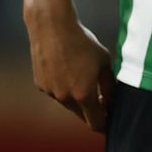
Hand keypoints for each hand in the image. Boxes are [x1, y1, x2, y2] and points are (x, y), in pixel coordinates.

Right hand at [25, 2, 114, 131]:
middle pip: (82, 116)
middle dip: (92, 111)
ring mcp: (50, 92)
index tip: (110, 121)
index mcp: (84, 94)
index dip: (105, 125)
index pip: (96, 123)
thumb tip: (111, 103)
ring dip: (77, 98)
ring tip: (82, 76)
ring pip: (68, 103)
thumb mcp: (104, 63)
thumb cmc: (82, 42)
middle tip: (102, 99)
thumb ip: (110, 87)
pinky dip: (63, 87)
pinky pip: (56, 92)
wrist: (52, 26)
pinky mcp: (40, 84)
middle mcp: (65, 98)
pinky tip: (67, 69)